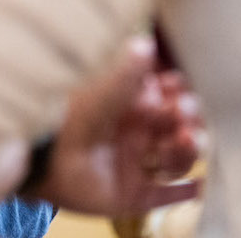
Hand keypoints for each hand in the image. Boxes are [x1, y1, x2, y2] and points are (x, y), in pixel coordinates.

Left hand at [36, 36, 202, 215]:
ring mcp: (134, 165)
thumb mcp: (100, 93)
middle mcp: (135, 135)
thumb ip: (125, 74)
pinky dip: (183, 193)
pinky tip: (198, 186)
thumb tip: (146, 42)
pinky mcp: (132, 195)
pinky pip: (164, 197)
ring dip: (186, 151)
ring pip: (174, 160)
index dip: (179, 94)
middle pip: (174, 129)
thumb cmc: (68, 116)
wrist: (43, 158)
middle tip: (187, 113)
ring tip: (188, 141)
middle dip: (187, 121)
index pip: (165, 99)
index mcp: (128, 107)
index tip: (183, 87)